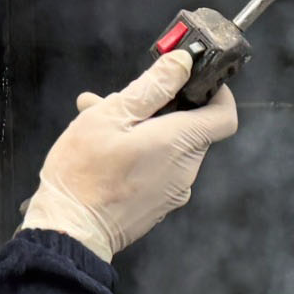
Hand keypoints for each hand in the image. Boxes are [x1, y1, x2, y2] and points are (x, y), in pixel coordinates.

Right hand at [18, 50, 239, 260]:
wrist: (69, 232)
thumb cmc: (84, 174)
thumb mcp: (112, 116)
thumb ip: (153, 87)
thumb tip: (182, 62)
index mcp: (180, 143)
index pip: (224, 115)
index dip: (216, 94)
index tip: (194, 81)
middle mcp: (185, 170)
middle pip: (189, 128)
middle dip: (159, 109)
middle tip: (119, 101)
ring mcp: (173, 192)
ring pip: (169, 148)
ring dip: (142, 131)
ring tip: (98, 123)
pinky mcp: (157, 206)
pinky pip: (158, 170)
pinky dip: (140, 155)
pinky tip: (104, 152)